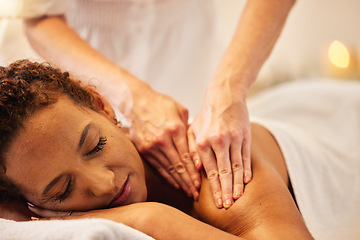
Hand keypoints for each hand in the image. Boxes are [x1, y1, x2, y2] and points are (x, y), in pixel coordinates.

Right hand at [126, 87, 199, 199]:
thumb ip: (190, 128)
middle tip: (196, 194)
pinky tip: (174, 184)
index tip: (200, 184)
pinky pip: (157, 167)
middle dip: (188, 182)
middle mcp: (163, 140)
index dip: (194, 172)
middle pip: (178, 166)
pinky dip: (167, 177)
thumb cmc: (161, 104)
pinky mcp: (144, 150)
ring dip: (179, 182)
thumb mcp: (180, 110)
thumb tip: (198, 145)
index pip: (187, 156)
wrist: (136, 101)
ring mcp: (152, 146)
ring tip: (187, 192)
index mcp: (175, 129)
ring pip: (168, 169)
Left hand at [188, 82, 251, 208]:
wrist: (225, 95)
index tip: (216, 201)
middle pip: (223, 172)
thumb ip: (192, 150)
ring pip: (236, 166)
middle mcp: (218, 141)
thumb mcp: (193, 129)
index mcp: (203, 142)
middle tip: (227, 206)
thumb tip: (195, 170)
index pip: (210, 171)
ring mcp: (233, 139)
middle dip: (225, 191)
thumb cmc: (206, 115)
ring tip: (237, 198)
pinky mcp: (245, 136)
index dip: (213, 188)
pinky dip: (246, 170)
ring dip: (237, 184)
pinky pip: (246, 156)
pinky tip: (247, 182)